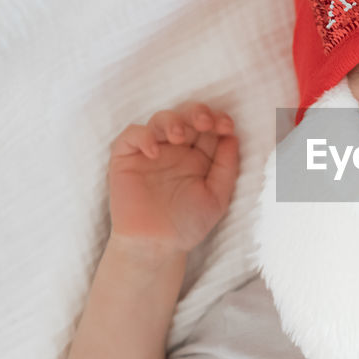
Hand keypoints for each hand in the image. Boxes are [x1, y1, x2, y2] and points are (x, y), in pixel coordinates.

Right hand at [107, 101, 240, 253]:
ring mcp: (151, 152)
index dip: (219, 119)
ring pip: (160, 120)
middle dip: (198, 112)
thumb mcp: (217, 197)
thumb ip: (227, 167)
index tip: (227, 127)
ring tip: (179, 135)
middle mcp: (176, 150)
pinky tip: (153, 152)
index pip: (210, 127)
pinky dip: (142, 136)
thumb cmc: (188, 224)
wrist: (157, 246)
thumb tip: (232, 137)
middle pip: (187, 116)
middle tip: (206, 122)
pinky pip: (131, 136)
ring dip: (172, 120)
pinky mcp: (126, 158)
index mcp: (199, 156)